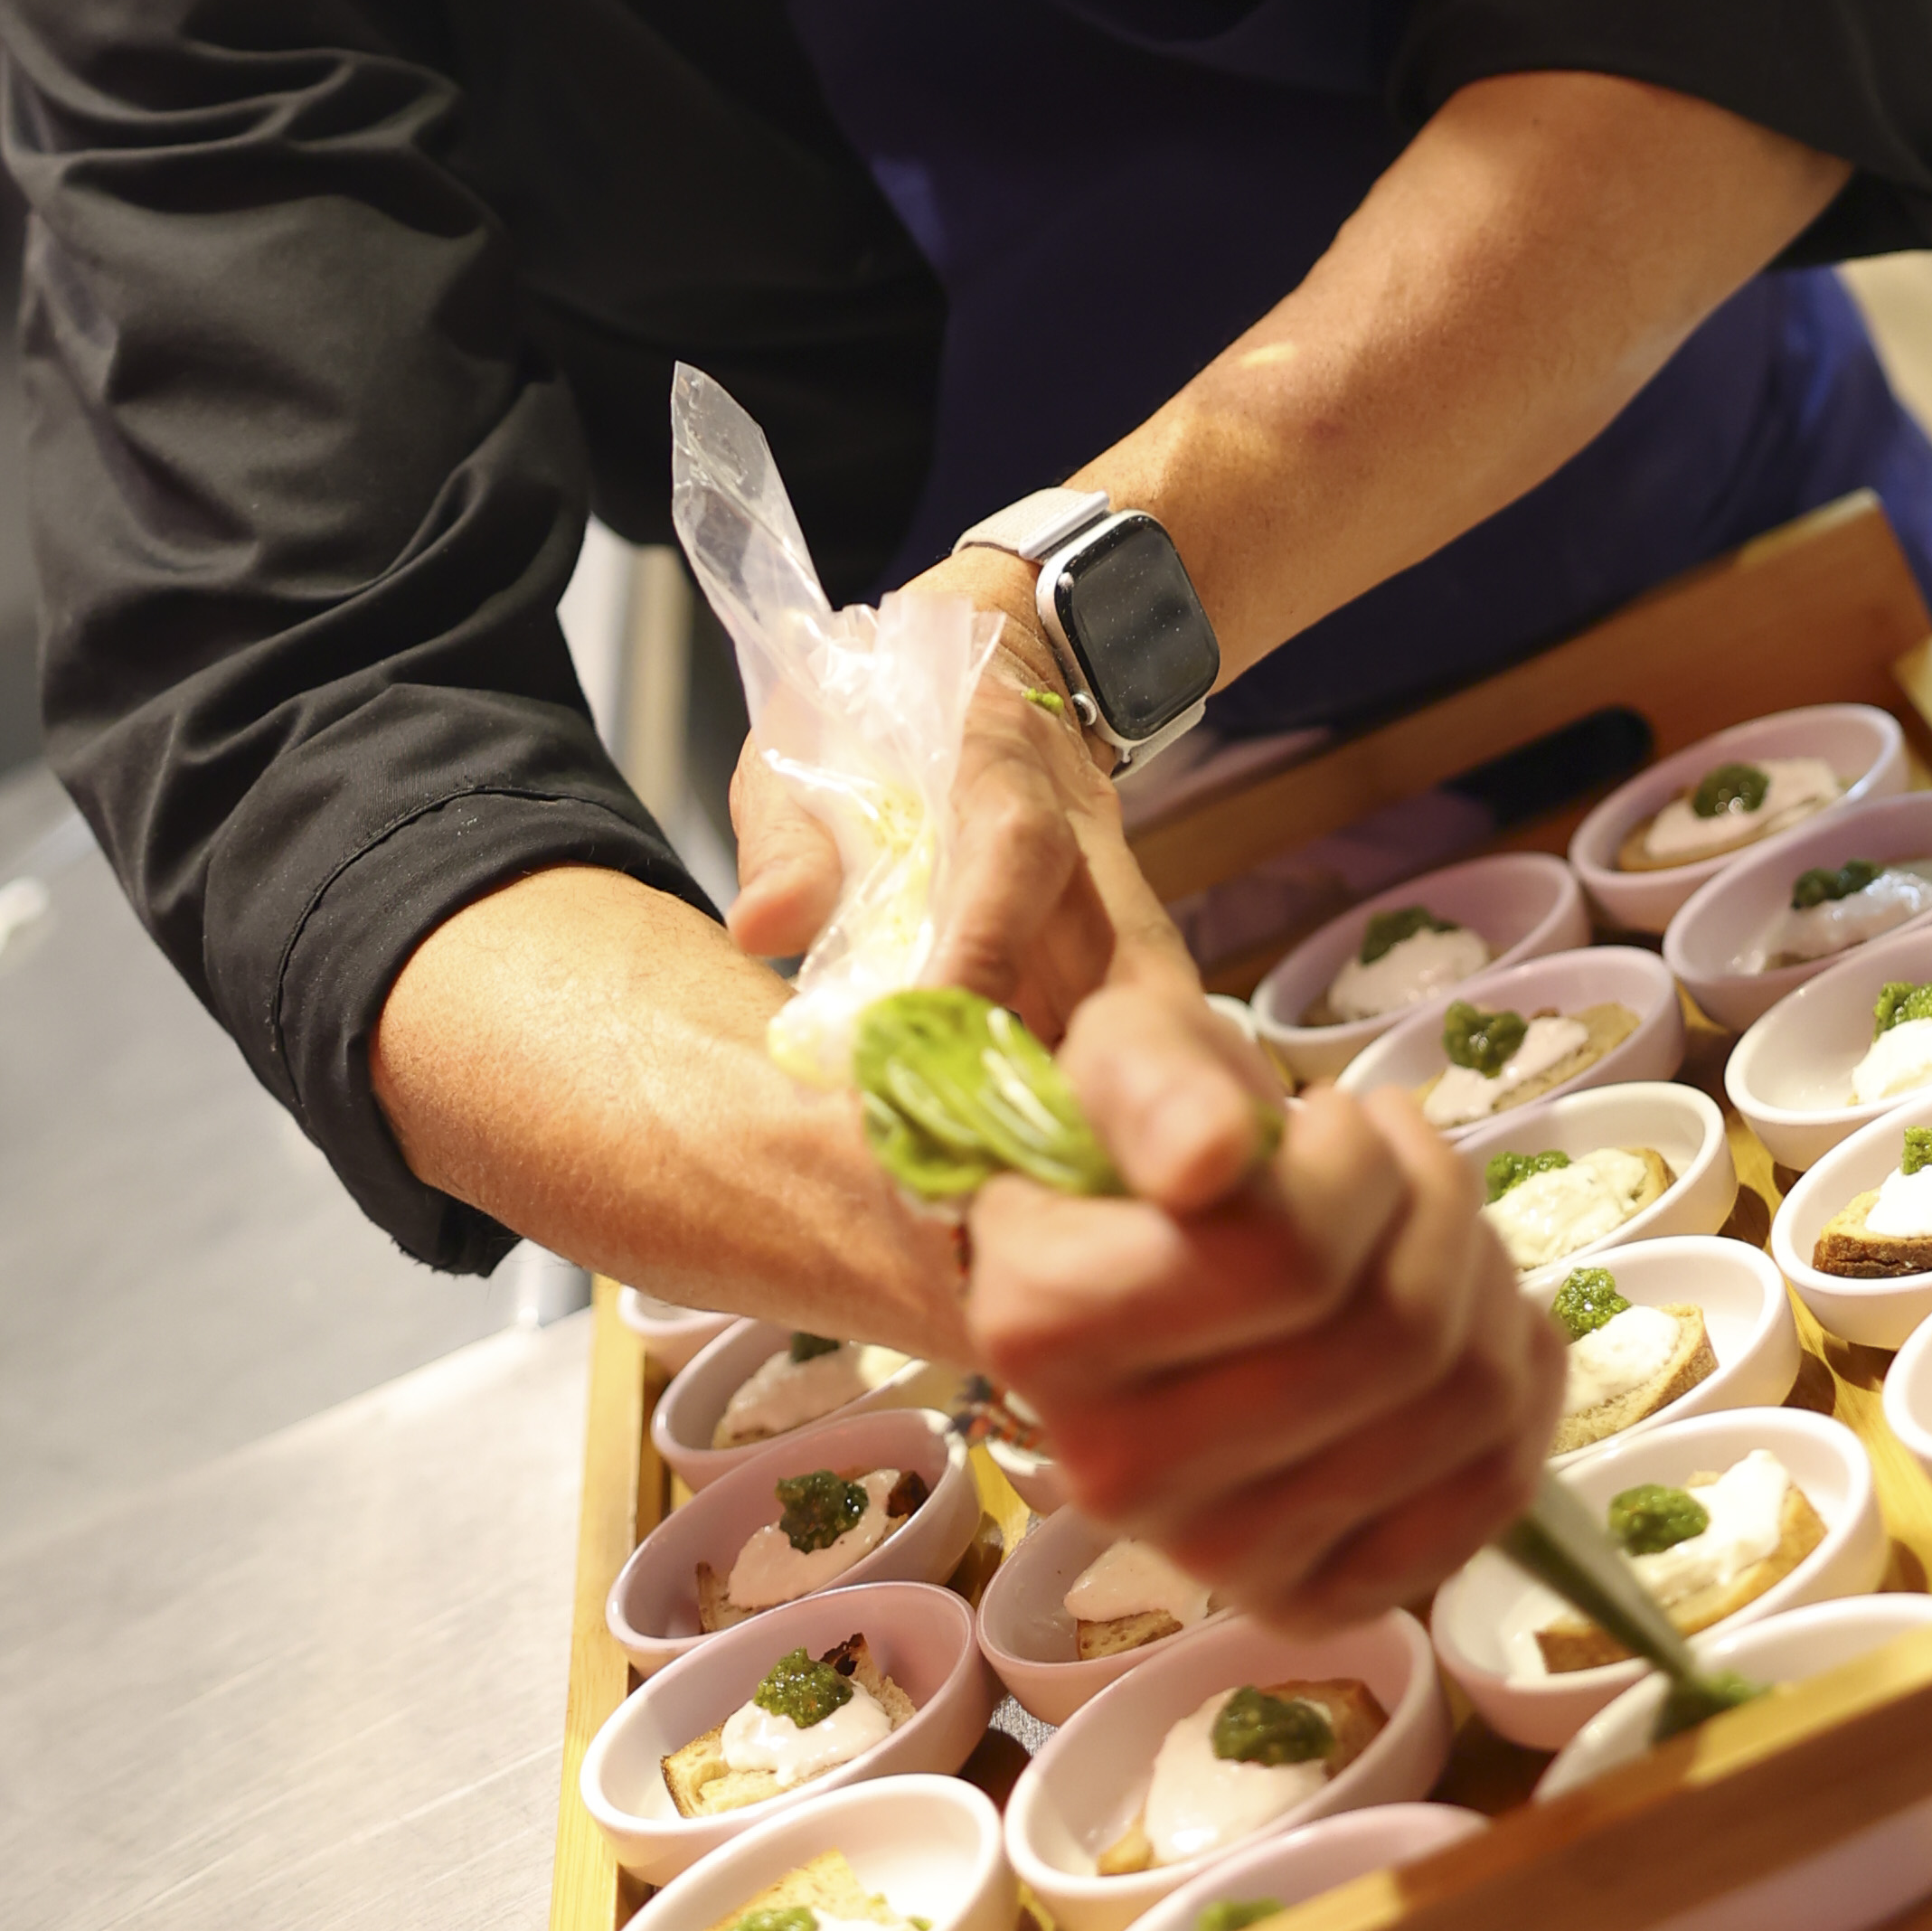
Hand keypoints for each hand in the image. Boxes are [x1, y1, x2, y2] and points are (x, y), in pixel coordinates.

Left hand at [726, 547, 1272, 1207]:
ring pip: (1168, 1051)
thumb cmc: (887, 710)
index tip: (926, 1038)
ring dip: (1141, 1154)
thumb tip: (763, 929)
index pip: (1012, 860)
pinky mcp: (1139, 998)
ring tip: (1103, 1264)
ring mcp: (1131, 943)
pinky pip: (1158, 1083)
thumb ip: (788, 828)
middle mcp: (1091, 874)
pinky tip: (1121, 1251)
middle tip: (1077, 1206)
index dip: (981, 946)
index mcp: (1005, 780)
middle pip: (1136, 988)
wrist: (1004, 667)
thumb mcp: (809, 732)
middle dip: (1136, 1100)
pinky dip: (1141, 1160)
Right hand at [962, 1078, 1564, 1624]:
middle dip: (1433, 1200)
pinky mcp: (1308, 1603)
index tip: (1325, 1114)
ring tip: (1423, 1223)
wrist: (1137, 1258)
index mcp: (1041, 1324)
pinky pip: (1493, 1494)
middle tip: (1395, 1154)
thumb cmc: (1140, 1144)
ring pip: (1462, 1404)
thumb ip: (1154, 1083)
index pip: (1285, 1254)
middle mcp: (1111, 1472)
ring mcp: (1215, 1558)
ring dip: (1482, 1275)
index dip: (1350, 1161)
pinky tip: (1469, 1313)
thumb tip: (1210, 1155)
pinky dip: (1519, 1380)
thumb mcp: (1126, 1053)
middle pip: (1394, 1334)